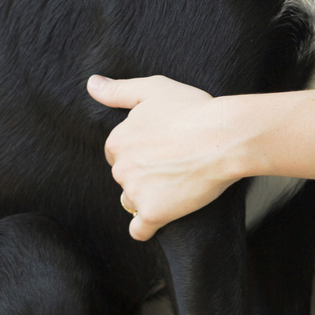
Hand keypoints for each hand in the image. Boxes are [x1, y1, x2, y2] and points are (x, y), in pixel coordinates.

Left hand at [88, 74, 241, 240]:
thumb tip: (90, 84)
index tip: (161, 147)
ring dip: (149, 197)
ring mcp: (135, 192)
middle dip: (143, 173)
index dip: (140, 150)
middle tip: (173, 163)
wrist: (224, 137)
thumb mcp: (153, 89)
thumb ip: (118, 91)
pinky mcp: (153, 213)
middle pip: (126, 177)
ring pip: (133, 201)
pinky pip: (139, 230)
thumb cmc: (193, 109)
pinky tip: (160, 217)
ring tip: (177, 184)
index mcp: (118, 141)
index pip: (118, 153)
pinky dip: (147, 227)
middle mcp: (120, 168)